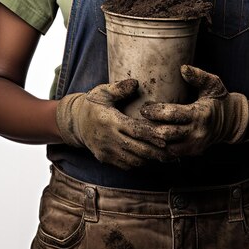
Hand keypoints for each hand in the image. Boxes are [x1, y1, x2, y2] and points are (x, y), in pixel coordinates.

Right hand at [56, 79, 174, 169]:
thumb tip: (135, 83)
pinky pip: (126, 165)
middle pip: (137, 149)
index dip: (151, 135)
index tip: (166, 137)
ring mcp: (106, 151)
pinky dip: (140, 164)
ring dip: (150, 160)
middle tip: (174, 152)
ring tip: (168, 157)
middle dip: (156, 152)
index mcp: (109, 121)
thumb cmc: (92, 103)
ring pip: (133, 160)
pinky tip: (152, 160)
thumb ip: (119, 88)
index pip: (134, 130)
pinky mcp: (106, 159)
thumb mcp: (102, 91)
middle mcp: (108, 139)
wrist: (74, 122)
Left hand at [140, 65, 248, 156]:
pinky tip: (147, 142)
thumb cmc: (219, 99)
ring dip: (151, 141)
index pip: (173, 115)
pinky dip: (158, 150)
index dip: (156, 112)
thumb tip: (183, 68)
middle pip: (166, 135)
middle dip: (148, 128)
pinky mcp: (192, 152)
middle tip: (135, 121)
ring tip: (137, 132)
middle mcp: (197, 133)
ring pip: (166, 148)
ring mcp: (194, 146)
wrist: (232, 122)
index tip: (143, 107)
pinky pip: (171, 155)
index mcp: (200, 114)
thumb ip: (198, 76)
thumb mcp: (213, 84)